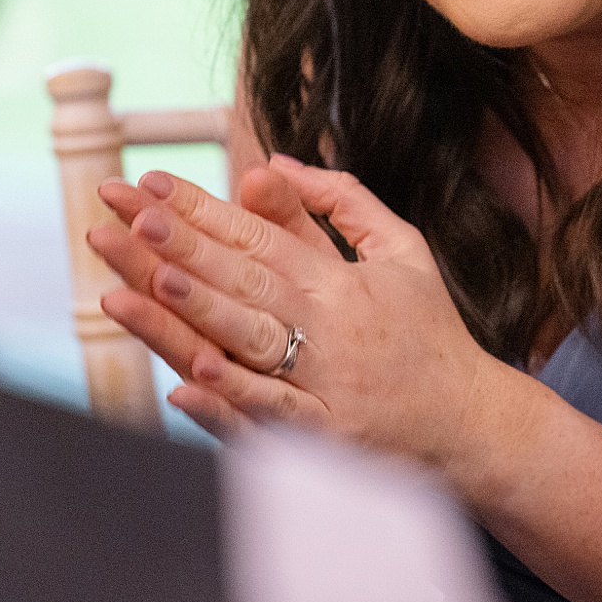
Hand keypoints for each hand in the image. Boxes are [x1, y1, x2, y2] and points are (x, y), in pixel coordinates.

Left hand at [89, 157, 507, 472]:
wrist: (472, 424)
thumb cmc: (430, 332)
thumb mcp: (403, 249)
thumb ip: (343, 201)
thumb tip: (276, 162)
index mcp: (341, 281)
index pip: (260, 236)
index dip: (204, 209)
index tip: (150, 184)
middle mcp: (330, 328)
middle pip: (245, 280)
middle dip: (184, 245)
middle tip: (129, 214)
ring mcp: (325, 386)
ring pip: (249, 342)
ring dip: (197, 310)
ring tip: (147, 278)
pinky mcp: (325, 439)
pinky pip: (273, 417)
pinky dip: (231, 401)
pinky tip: (188, 382)